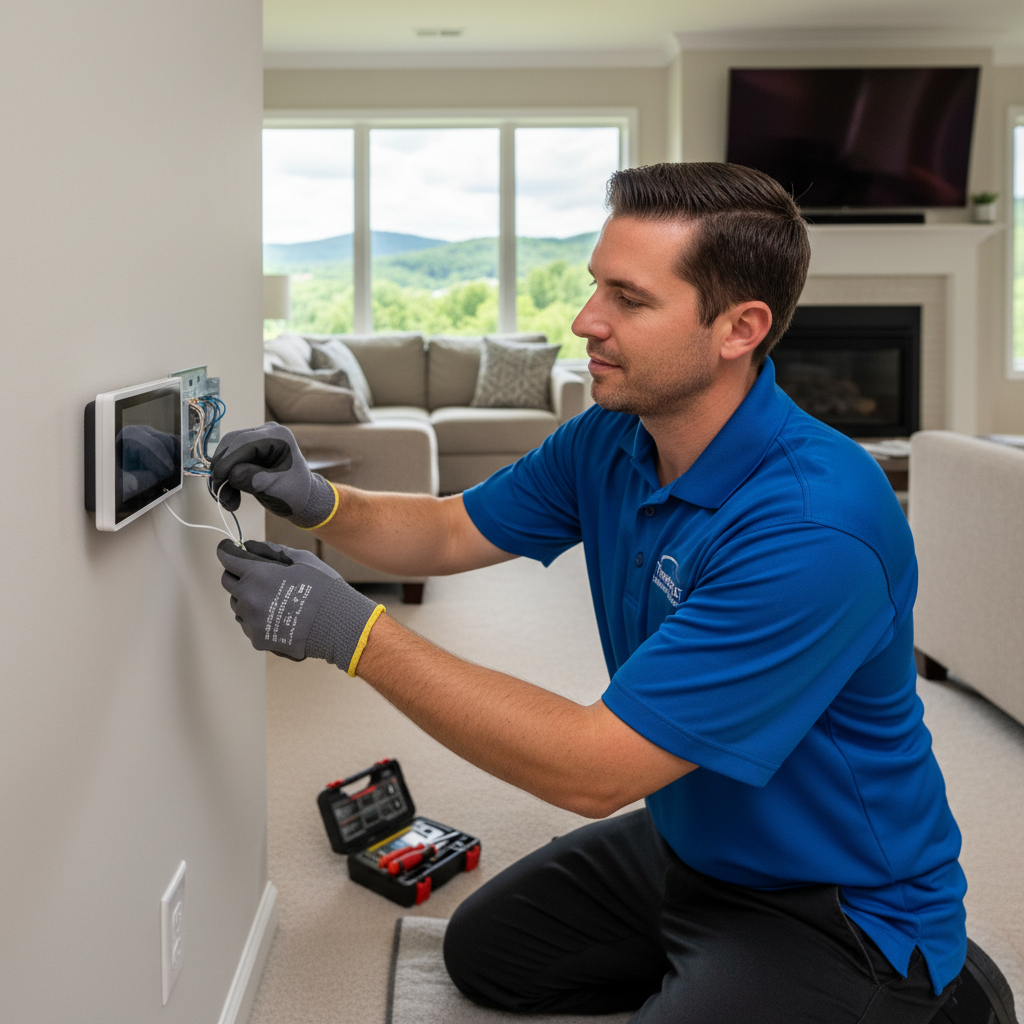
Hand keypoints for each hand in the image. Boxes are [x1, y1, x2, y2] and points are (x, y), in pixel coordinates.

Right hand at [209, 423, 337, 528]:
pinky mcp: (249, 453)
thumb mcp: (275, 488)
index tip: (218, 480)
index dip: (228, 460)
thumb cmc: (295, 493)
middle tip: (219, 494)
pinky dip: (226, 480)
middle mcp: (266, 433)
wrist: (302, 499)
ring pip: (227, 454)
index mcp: (278, 436)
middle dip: (222, 470)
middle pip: (231, 445)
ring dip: (222, 478)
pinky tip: (229, 497)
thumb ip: (252, 479)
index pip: (245, 442)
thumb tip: (229, 474)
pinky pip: (229, 462)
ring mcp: (256, 441)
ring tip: (227, 502)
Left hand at [217, 539, 382, 672]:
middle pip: (227, 581)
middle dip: (237, 573)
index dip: (227, 550)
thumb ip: (273, 550)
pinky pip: (248, 624)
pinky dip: (256, 617)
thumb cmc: (323, 588)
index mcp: (256, 575)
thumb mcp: (302, 559)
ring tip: (271, 597)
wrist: (337, 624)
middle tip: (254, 573)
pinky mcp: (257, 639)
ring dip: (246, 597)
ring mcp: (251, 621)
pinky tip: (276, 614)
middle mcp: (248, 598)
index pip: (227, 558)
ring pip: (237, 605)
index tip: (229, 548)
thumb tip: (253, 546)